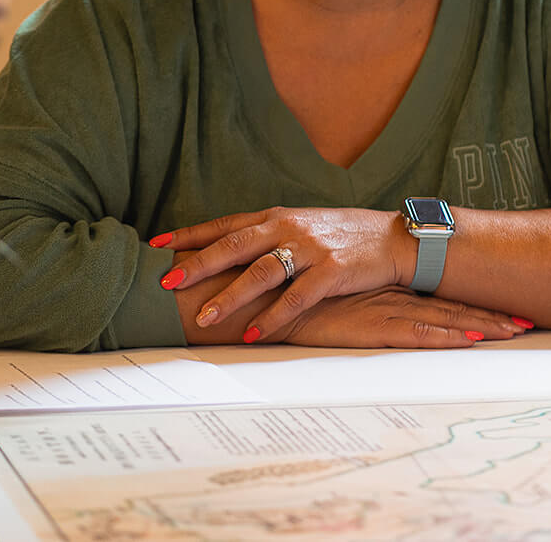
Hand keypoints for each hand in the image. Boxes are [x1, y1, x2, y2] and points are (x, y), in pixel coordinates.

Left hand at [154, 206, 412, 339]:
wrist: (394, 238)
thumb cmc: (343, 235)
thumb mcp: (301, 226)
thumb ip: (267, 236)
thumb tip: (226, 254)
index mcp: (276, 216)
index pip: (224, 225)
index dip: (189, 235)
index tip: (156, 245)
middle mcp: (288, 227)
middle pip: (234, 246)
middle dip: (198, 265)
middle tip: (167, 283)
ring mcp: (310, 248)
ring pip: (261, 272)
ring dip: (230, 296)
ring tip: (204, 316)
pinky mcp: (331, 271)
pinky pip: (295, 297)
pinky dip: (272, 317)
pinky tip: (252, 333)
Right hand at [272, 287, 521, 348]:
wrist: (267, 298)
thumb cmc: (293, 299)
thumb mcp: (331, 295)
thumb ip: (353, 297)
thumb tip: (369, 304)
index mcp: (385, 286)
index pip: (438, 293)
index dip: (473, 299)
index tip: (505, 304)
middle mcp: (391, 295)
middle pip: (452, 303)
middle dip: (491, 313)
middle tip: (529, 321)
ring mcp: (384, 310)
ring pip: (444, 318)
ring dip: (482, 325)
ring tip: (516, 332)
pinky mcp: (371, 327)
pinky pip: (418, 334)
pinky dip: (447, 336)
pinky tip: (471, 339)